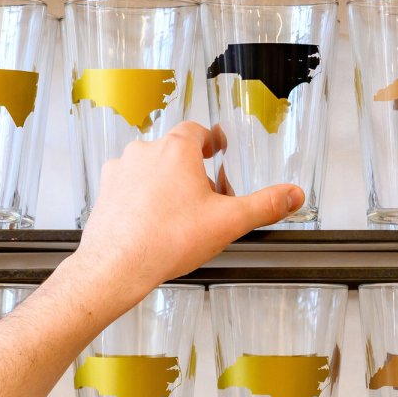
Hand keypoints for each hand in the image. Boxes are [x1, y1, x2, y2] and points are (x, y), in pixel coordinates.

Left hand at [65, 122, 302, 309]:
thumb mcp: (228, 222)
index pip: (197, 130)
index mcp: (177, 150)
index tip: (217, 150)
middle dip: (191, 169)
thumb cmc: (164, 240)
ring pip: (150, 168)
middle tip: (204, 195)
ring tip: (178, 213)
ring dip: (164, 182)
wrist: (116, 266)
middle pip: (174, 151)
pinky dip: (141, 197)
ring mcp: (121, 171)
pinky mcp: (105, 192)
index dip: (211, 141)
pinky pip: (129, 186)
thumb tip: (292, 195)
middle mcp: (145, 153)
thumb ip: (265, 205)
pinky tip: (152, 222)